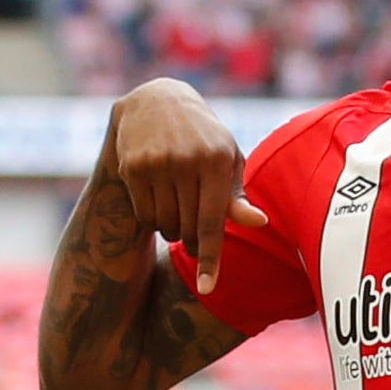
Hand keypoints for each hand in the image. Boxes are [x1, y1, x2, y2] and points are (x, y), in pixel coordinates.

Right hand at [106, 79, 265, 293]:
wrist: (158, 101)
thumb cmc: (204, 139)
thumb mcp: (227, 160)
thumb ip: (237, 196)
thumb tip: (259, 223)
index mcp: (217, 161)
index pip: (213, 222)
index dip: (210, 258)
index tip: (207, 288)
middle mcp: (185, 161)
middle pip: (188, 229)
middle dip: (193, 243)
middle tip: (195, 238)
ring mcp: (156, 163)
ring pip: (165, 225)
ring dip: (173, 231)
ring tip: (179, 210)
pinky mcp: (132, 166)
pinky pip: (145, 214)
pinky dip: (154, 218)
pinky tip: (160, 200)